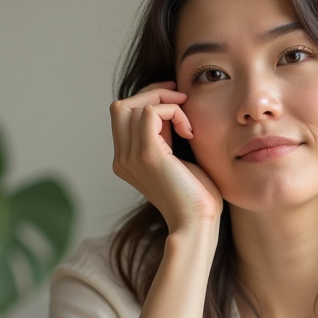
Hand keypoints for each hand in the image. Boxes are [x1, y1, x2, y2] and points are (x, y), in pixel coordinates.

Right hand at [109, 81, 222, 232]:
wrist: (197, 223)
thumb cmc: (195, 196)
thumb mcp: (176, 159)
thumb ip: (166, 137)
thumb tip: (170, 109)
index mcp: (126, 161)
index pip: (123, 115)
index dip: (148, 100)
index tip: (177, 101)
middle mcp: (122, 159)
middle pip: (120, 106)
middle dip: (152, 93)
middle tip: (181, 99)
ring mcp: (131, 157)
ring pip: (132, 105)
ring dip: (165, 102)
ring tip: (187, 122)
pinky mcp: (147, 155)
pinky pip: (152, 113)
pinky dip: (174, 112)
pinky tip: (189, 132)